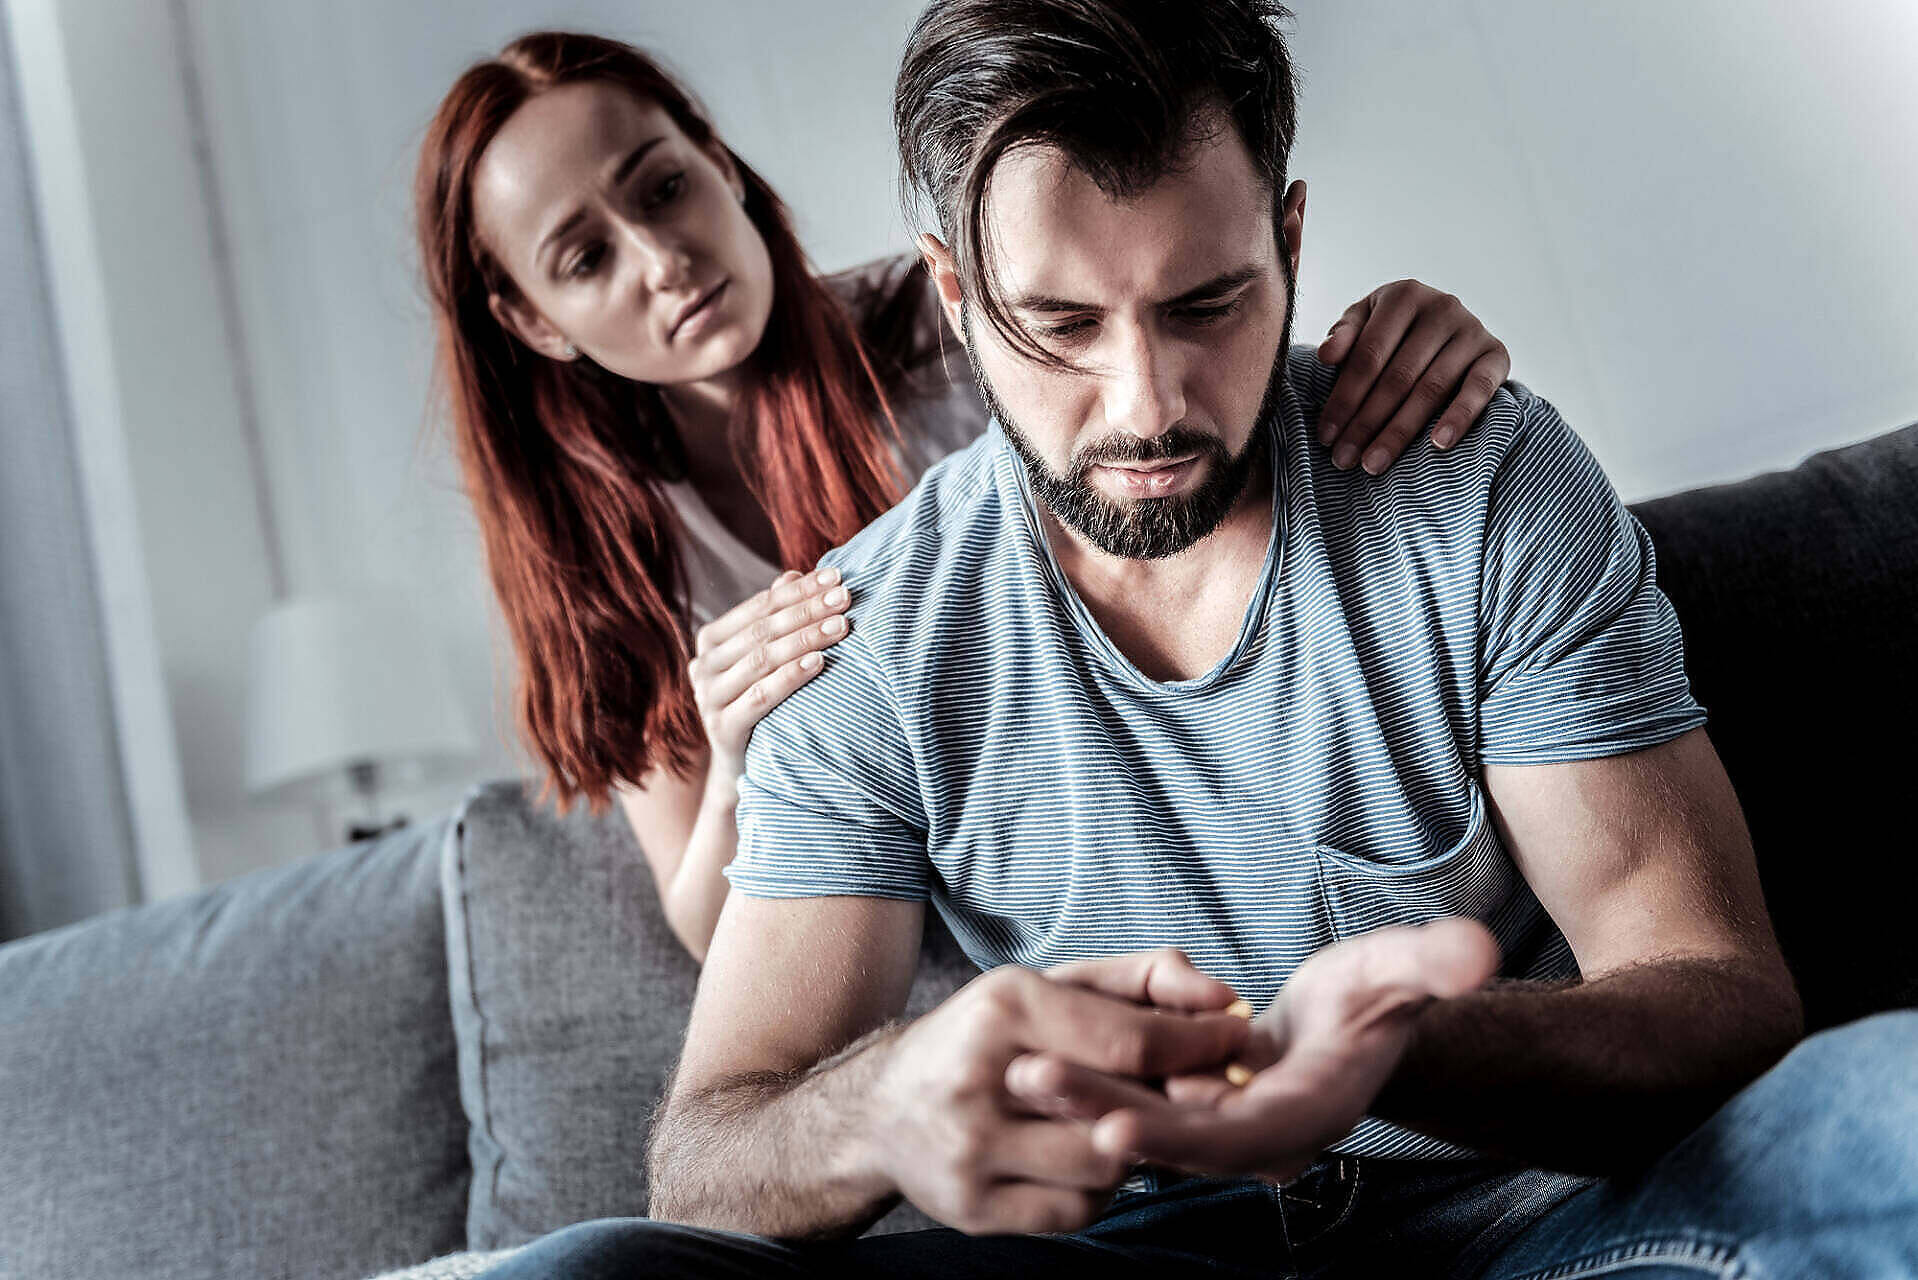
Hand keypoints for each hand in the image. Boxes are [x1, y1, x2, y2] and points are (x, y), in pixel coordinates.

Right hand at [689, 567, 849, 776]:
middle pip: (763, 631)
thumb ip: (774, 619)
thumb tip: (794, 573)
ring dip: (805, 639)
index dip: (799, 590)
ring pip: (762, 660)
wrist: (743, 766)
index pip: (761, 607)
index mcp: (711, 641)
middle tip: (845, 597)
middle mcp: (704, 666)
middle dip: (808, 610)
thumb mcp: (765, 660)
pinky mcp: (722, 729)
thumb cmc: (761, 703)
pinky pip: (761, 696)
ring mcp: (709, 698)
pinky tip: (819, 663)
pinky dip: (791, 677)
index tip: (836, 577)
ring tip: (841, 626)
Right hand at [871, 951, 1249, 1234]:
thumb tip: (1226, 998)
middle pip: (1122, 1111)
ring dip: (1129, 1149)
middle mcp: (981, 1079)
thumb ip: (1141, 979)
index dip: (1196, 1046)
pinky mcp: (972, 1208)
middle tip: (1194, 1089)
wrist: (880, 1110)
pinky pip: (1076, 1212)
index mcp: (1003, 1008)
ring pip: (1105, 1168)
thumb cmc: (986, 1038)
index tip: (1236, 1041)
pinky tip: (1076, 1160)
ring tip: (1116, 1124)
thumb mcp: (1049, 985)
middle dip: (1168, 1102)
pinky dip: (1093, 1190)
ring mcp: (972, 1151)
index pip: (1129, 1040)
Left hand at [1006, 920, 1498, 1182]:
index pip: (1235, 1137)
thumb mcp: (1405, 969)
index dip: (1177, 1136)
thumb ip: (1434, 964)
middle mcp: (1259, 1137)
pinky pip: (1136, 1100)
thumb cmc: (1382, 994)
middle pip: (1171, 1135)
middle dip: (1099, 1115)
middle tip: (1030, 1082)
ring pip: (1143, 1119)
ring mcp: (1223, 1126)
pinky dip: (1090, 1086)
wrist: (1360, 1025)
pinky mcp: (1195, 1109)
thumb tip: (1474, 951)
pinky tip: (1033, 1059)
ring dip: (1080, 1100)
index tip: (1113, 1129)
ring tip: (1016, 1069)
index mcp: (1308, 1114)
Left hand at [1315, 281, 1510, 473]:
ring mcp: (1473, 330)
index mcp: (1403, 296)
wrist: (1450, 328)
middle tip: (1344, 459)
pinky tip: (1438, 444)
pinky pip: (1478, 389)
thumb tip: (1327, 355)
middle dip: (1366, 423)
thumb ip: (1344, 336)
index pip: (1367, 356)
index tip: (1325, 436)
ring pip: (1431, 389)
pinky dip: (1459, 417)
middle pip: (1397, 377)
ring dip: (1399, 432)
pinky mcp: (1497, 354)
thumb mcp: (1365, 322)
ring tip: (1374, 464)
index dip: (1344, 398)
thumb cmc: (1395, 331)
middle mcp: (1442, 306)